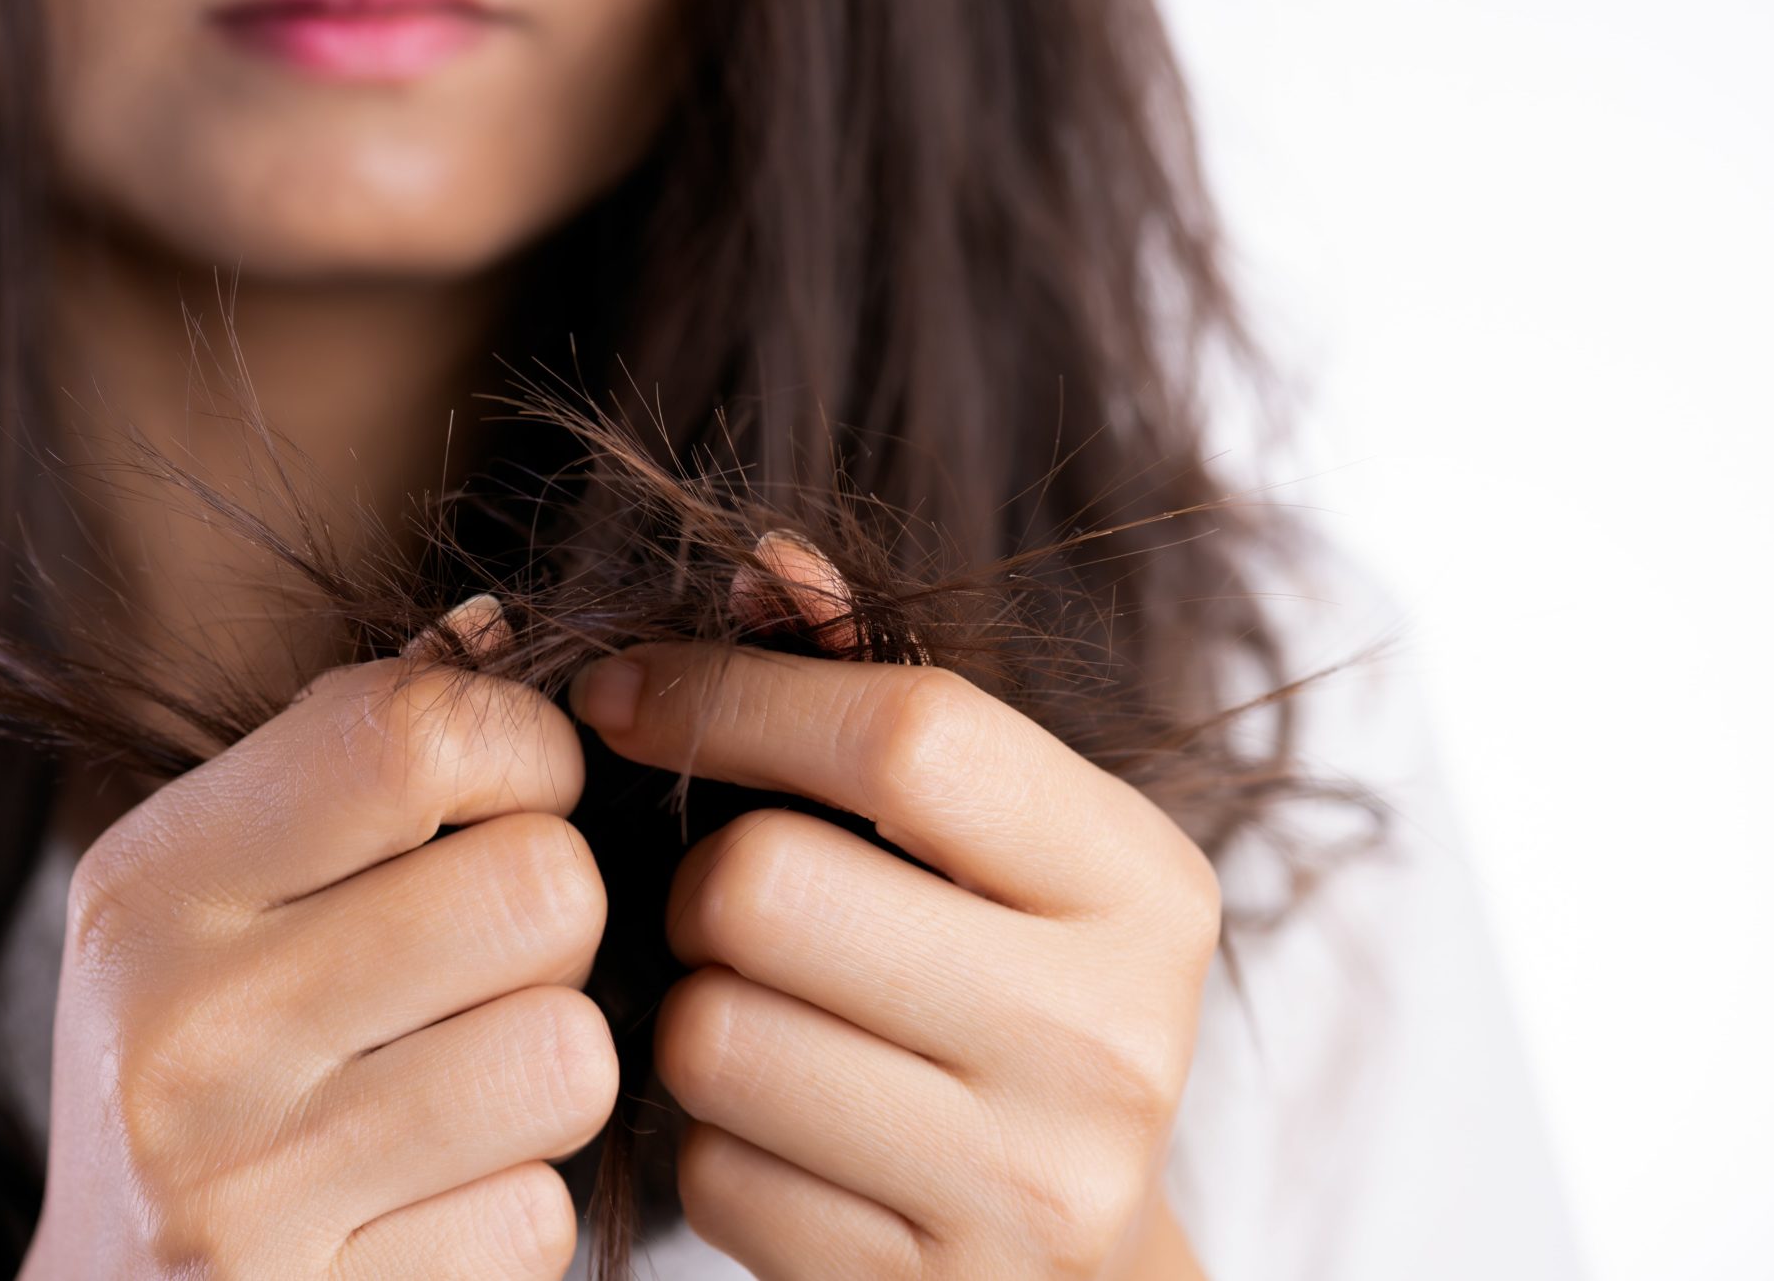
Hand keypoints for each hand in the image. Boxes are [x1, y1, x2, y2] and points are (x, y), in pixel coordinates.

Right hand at [22, 600, 614, 1279]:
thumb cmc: (205, 1058)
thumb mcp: (225, 890)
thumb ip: (357, 752)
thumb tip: (504, 626)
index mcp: (157, 883)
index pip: (419, 732)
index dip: (530, 751)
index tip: (520, 798)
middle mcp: (182, 1028)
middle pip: (543, 888)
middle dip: (556, 922)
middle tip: (488, 964)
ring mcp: (246, 1187)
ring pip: (572, 1052)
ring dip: (550, 1067)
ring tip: (462, 1081)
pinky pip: (543, 1212)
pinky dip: (514, 1202)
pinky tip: (428, 1197)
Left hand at [570, 631, 1221, 1277]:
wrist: (1082, 1266)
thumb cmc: (1012, 998)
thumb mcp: (990, 846)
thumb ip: (879, 698)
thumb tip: (766, 563)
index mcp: (1145, 883)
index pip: (909, 734)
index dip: (735, 695)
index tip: (628, 690)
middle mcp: (1113, 1034)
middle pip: (767, 886)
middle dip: (709, 883)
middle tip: (743, 907)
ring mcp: (1031, 1183)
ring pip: (715, 1036)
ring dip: (701, 1017)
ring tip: (774, 1020)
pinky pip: (714, 1178)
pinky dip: (716, 1143)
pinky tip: (790, 1133)